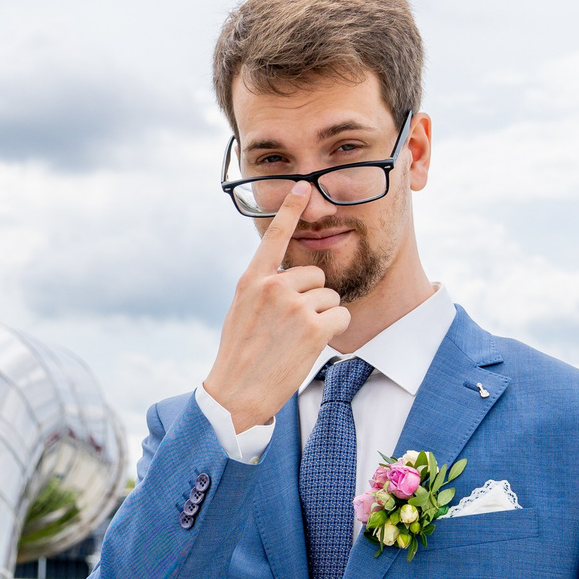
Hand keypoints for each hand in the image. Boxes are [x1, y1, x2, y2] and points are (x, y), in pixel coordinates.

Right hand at [201, 183, 348, 432]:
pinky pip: (341, 316)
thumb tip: (287, 276)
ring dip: (322, 318)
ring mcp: (294, 305)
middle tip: (292, 326)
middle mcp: (273, 286)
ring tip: (297, 339)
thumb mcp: (242, 311)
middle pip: (315, 276)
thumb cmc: (240, 355)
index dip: (291, 209)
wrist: (236, 392)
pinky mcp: (313, 327)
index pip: (274, 236)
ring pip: (330, 298)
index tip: (303, 186)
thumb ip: (263, 288)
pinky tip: (311, 346)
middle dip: (313, 299)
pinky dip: (334, 331)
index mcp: (251, 280)